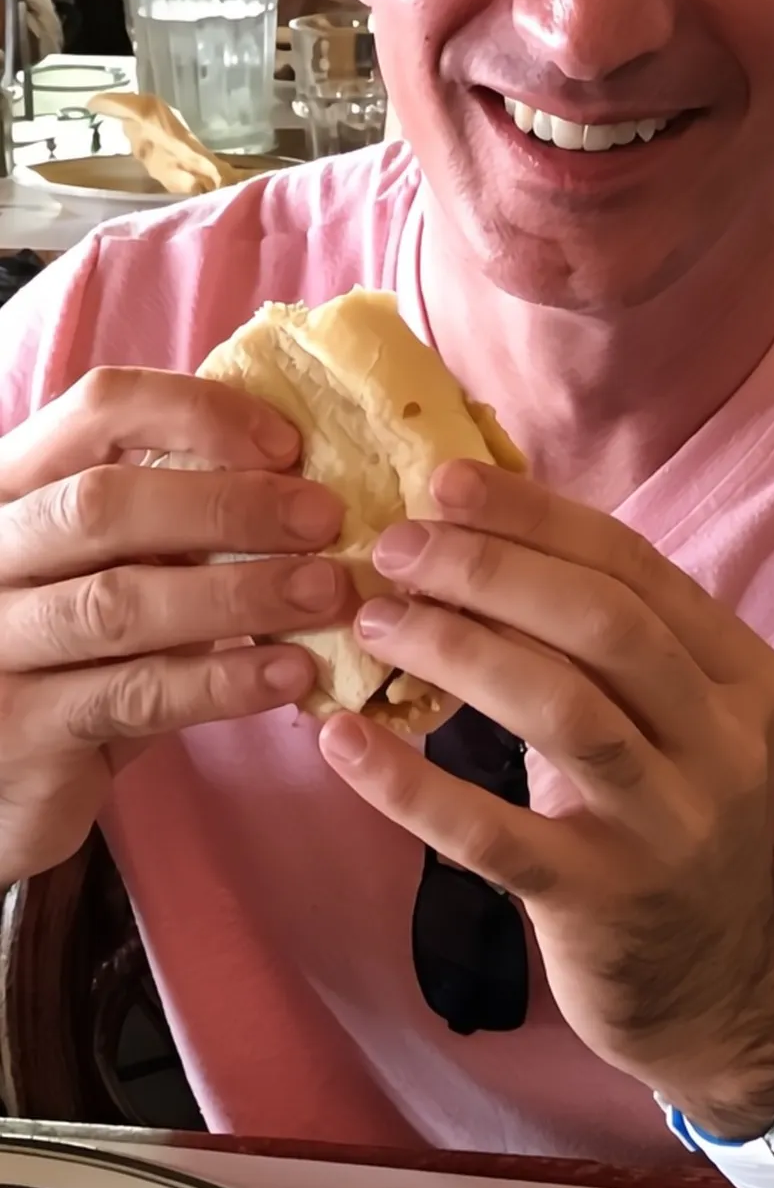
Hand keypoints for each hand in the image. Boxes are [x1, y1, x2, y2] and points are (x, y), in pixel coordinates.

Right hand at [0, 369, 345, 877]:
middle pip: (103, 503)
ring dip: (241, 593)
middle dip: (230, 506)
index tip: (289, 446)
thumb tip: (311, 484)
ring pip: (119, 602)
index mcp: (15, 487)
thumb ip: (179, 518)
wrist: (6, 777)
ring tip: (328, 594)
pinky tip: (292, 673)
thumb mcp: (115, 565)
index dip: (198, 414)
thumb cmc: (82, 650)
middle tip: (324, 520)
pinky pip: (134, 692)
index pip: (98, 410)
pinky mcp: (22, 728)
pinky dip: (222, 680)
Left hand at [316, 462, 773, 1126]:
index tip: (444, 482)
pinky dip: (413, 788)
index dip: (538, 519)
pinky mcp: (605, 900)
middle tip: (394, 547)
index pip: (639, 569)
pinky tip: (342, 747)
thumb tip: (481, 528)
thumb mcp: (676, 721)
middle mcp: (723, 741)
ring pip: (566, 711)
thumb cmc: (669, 825)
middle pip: (607, 627)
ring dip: (459, 652)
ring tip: (372, 622)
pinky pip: (497, 837)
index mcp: (741, 675)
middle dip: (493, 571)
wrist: (722, 984)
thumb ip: (611, 641)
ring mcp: (670, 823)